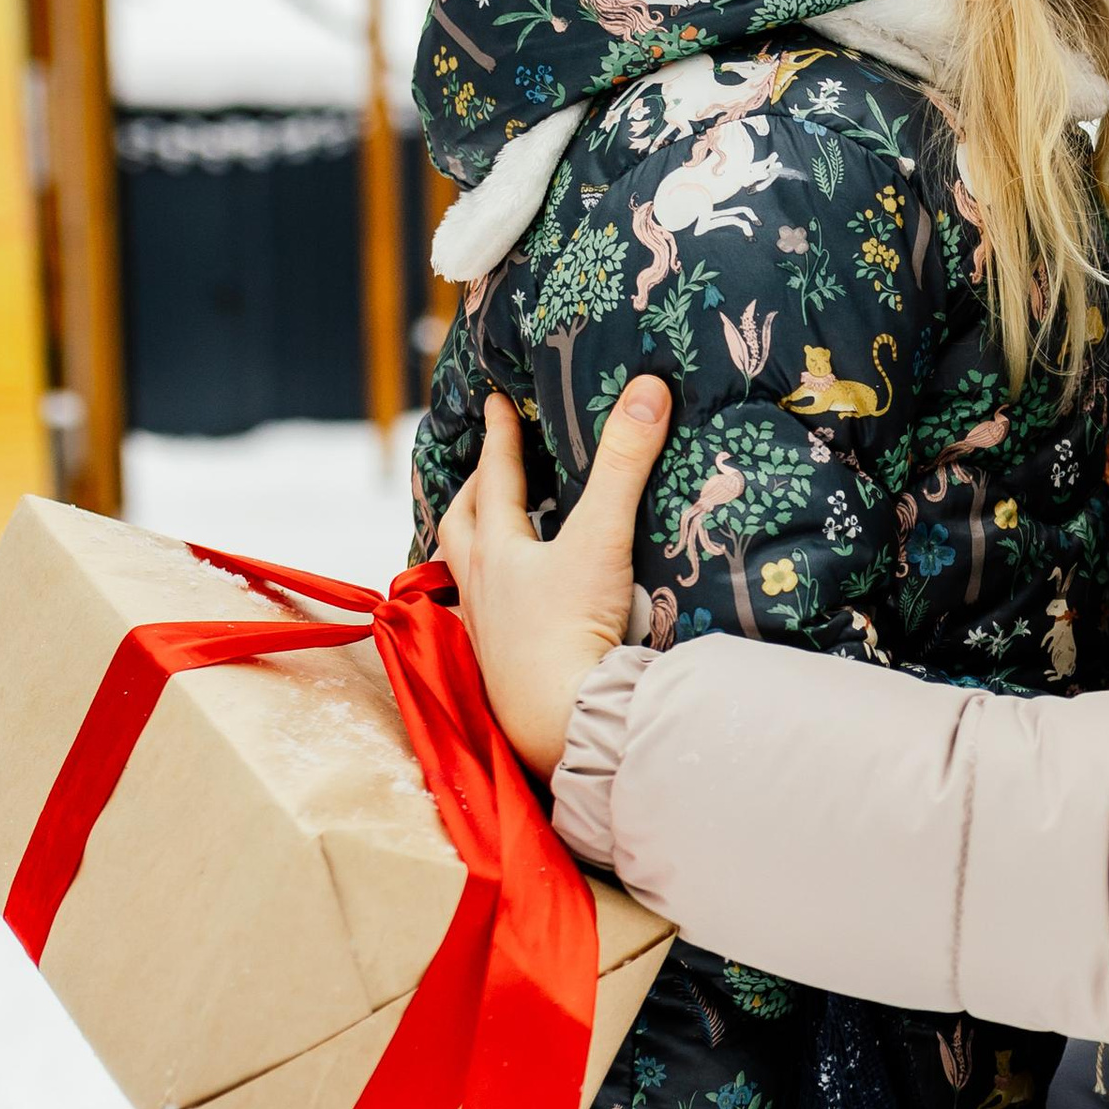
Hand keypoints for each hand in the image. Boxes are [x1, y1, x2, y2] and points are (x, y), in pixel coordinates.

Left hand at [437, 379, 672, 778]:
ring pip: (465, 576)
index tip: (494, 403)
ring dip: (473, 548)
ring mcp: (485, 632)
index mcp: (496, 551)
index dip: (499, 438)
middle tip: (486, 472)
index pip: (496, 479)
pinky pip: (485, 620)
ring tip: (490, 538)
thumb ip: (625, 463)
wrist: (560, 719)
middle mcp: (479, 588)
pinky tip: (513, 609)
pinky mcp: (501, 670)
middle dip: (473, 492)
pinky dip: (493, 600)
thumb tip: (648, 389)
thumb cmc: (572, 627)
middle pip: (461, 527)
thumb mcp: (603, 537)